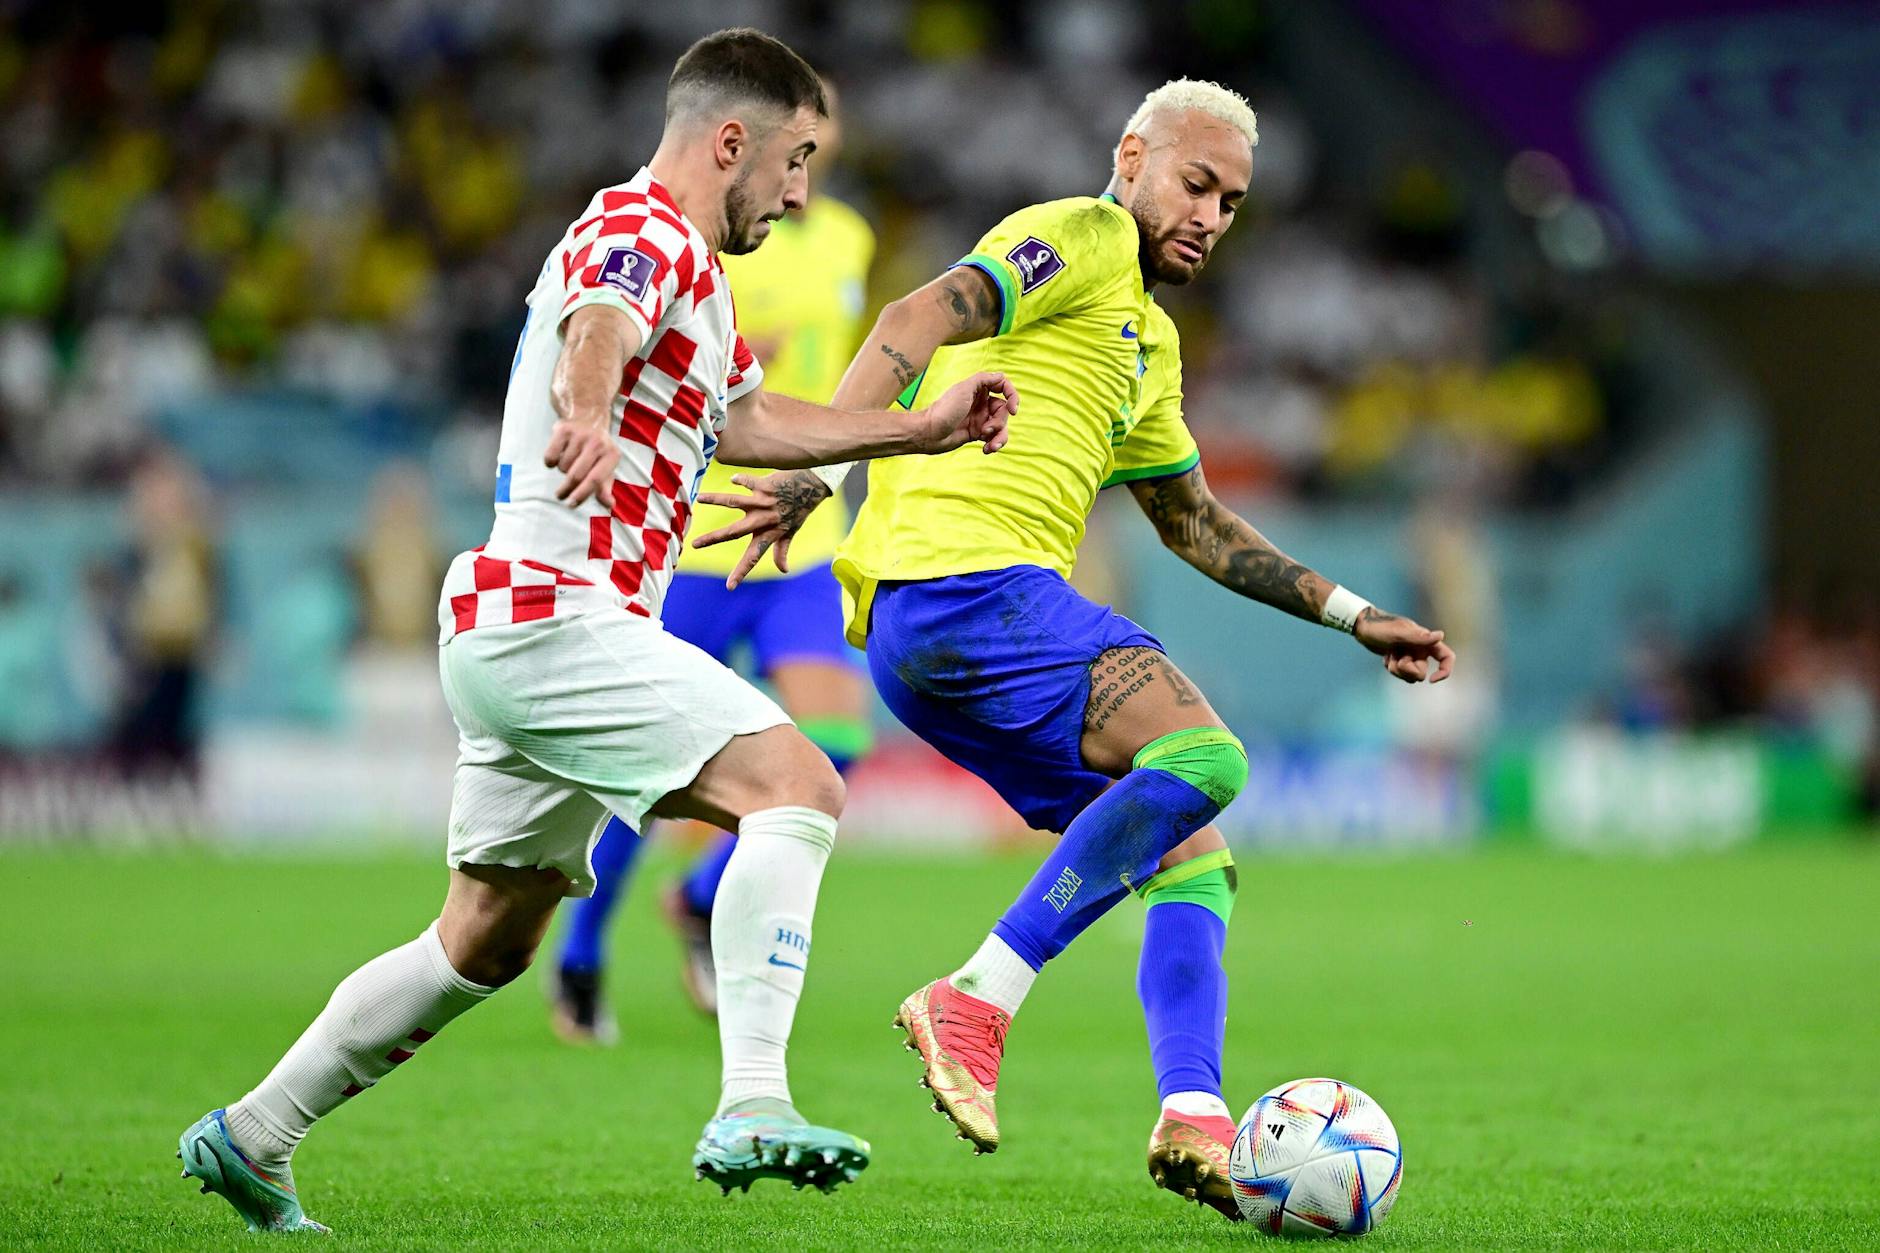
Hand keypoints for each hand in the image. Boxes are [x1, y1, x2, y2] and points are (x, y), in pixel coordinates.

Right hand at [543, 418, 618, 505]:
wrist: (589, 416)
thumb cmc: (598, 450)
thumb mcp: (606, 466)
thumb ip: (606, 487)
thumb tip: (609, 504)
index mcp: (611, 454)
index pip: (595, 479)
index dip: (582, 494)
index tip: (571, 504)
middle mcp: (597, 443)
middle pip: (576, 475)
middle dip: (566, 490)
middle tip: (561, 495)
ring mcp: (580, 435)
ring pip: (563, 466)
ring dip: (562, 470)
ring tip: (568, 464)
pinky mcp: (563, 429)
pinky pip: (550, 455)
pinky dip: (551, 462)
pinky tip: (557, 456)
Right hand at [691, 469, 831, 588]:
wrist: (811, 486)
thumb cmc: (799, 510)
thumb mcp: (791, 532)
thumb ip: (782, 550)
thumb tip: (783, 570)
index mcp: (769, 534)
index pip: (753, 557)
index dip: (741, 572)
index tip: (729, 586)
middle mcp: (764, 520)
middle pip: (735, 532)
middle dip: (714, 538)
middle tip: (694, 545)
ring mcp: (764, 502)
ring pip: (735, 501)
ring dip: (716, 499)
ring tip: (699, 499)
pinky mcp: (766, 486)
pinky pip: (750, 482)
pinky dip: (741, 480)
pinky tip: (732, 479)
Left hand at [915, 371, 1015, 454]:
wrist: (929, 433)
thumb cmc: (944, 410)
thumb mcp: (964, 389)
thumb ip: (983, 379)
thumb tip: (1001, 376)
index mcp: (979, 390)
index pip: (1003, 387)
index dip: (1012, 396)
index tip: (1013, 409)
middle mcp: (981, 403)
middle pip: (1004, 411)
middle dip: (999, 422)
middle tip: (986, 429)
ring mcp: (980, 419)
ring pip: (1001, 426)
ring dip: (999, 437)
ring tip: (991, 445)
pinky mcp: (977, 433)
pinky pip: (993, 438)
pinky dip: (993, 444)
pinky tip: (986, 449)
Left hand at [1354, 608, 1455, 683]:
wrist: (1364, 627)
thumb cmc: (1380, 627)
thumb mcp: (1398, 632)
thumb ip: (1418, 636)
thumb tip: (1440, 635)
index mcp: (1426, 641)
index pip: (1447, 657)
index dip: (1445, 671)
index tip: (1431, 679)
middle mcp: (1422, 650)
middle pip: (1421, 673)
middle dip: (1406, 669)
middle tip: (1396, 655)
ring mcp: (1411, 656)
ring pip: (1410, 677)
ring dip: (1397, 670)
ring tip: (1390, 655)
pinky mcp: (1401, 661)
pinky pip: (1400, 675)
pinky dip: (1392, 668)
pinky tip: (1387, 657)